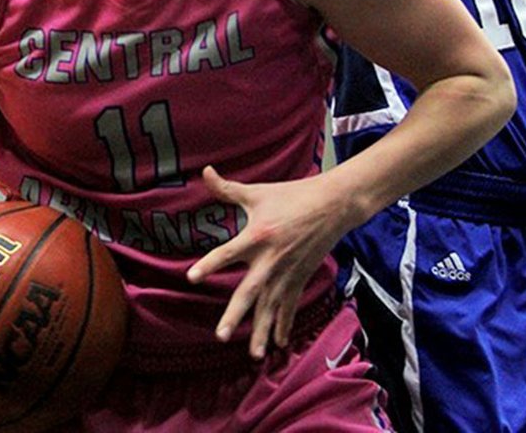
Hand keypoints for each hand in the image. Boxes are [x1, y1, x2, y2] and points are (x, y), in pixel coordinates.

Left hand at [187, 166, 352, 358]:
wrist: (334, 205)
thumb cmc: (292, 196)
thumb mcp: (258, 192)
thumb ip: (227, 188)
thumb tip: (204, 172)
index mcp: (257, 236)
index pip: (227, 253)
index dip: (209, 264)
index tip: (192, 278)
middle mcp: (271, 259)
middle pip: (249, 292)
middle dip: (236, 315)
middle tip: (221, 335)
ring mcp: (287, 272)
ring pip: (272, 307)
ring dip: (262, 331)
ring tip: (253, 354)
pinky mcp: (300, 278)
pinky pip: (290, 306)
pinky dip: (285, 325)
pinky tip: (279, 344)